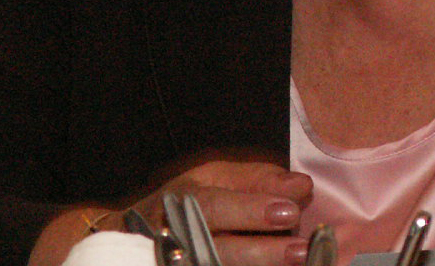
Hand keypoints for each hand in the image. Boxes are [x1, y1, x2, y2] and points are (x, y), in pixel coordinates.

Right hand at [130, 160, 312, 265]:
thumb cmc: (186, 202)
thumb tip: (301, 186)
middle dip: (262, 251)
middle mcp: (177, 240)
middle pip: (218, 250)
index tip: (289, 211)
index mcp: (182, 201)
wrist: (133, 242)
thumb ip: (257, 179)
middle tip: (300, 249)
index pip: (216, 208)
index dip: (251, 211)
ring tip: (298, 262)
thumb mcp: (214, 177)